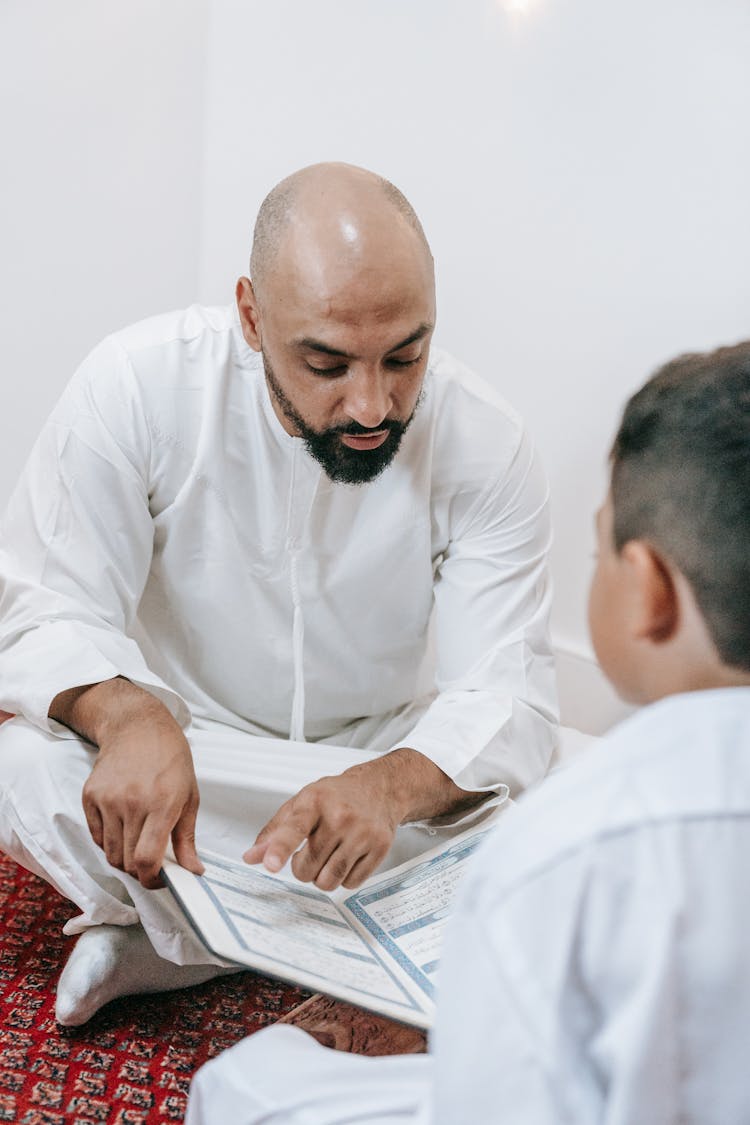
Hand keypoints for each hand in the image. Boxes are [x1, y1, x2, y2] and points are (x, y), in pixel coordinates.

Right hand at [50, 677, 202, 888]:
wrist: (138, 727)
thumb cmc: (170, 759)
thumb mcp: (190, 796)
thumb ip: (187, 838)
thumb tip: (193, 871)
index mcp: (162, 803)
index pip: (146, 858)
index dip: (151, 880)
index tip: (159, 881)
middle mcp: (132, 803)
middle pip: (126, 861)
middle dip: (140, 871)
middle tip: (151, 862)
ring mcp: (107, 799)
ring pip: (109, 853)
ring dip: (123, 857)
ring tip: (138, 841)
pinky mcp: (90, 796)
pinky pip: (96, 836)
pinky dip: (108, 841)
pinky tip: (123, 827)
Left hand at [243, 764, 402, 891]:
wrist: (379, 788)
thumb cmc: (337, 795)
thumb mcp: (301, 803)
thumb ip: (274, 831)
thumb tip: (252, 857)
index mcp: (315, 802)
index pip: (294, 828)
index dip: (280, 849)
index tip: (271, 863)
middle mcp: (340, 817)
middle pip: (307, 868)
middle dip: (302, 868)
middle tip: (310, 851)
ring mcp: (362, 833)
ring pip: (328, 881)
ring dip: (322, 877)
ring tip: (328, 856)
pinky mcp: (379, 848)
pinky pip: (351, 884)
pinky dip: (344, 878)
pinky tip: (346, 858)